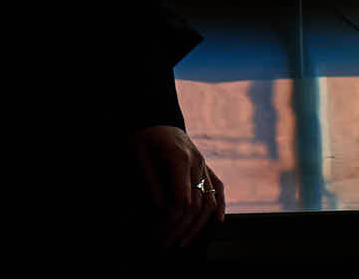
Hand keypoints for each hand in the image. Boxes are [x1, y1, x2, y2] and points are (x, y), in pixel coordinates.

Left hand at [130, 124, 221, 246]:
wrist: (155, 115)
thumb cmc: (143, 134)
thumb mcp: (138, 153)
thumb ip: (148, 180)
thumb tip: (158, 207)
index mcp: (179, 158)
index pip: (181, 199)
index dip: (171, 220)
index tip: (158, 233)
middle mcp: (196, 162)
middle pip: (195, 204)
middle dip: (181, 228)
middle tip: (166, 243)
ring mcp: (203, 164)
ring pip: (208, 201)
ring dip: (198, 225)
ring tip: (184, 241)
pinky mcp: (205, 164)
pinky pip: (218, 186)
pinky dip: (220, 204)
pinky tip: (218, 221)